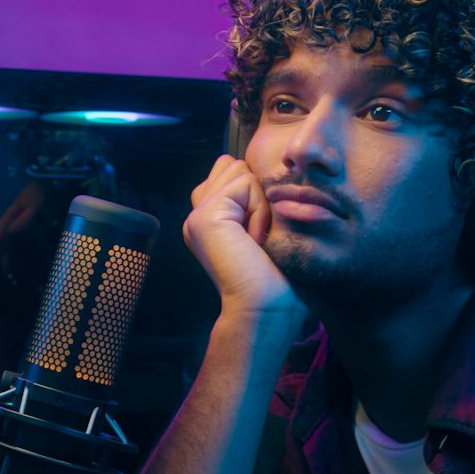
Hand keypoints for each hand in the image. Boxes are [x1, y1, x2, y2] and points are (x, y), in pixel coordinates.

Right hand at [185, 154, 303, 320]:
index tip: (260, 235)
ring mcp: (197, 214)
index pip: (230, 170)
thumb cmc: (277, 276)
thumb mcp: (264, 226)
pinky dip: (260, 209)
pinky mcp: (206, 216)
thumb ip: (251, 197)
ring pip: (239, 171)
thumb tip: (251, 168)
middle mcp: (198, 214)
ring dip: (259, 203)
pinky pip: (245, 184)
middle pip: (233, 165)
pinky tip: (254, 240)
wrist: (267, 308)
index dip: (255, 193)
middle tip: (258, 237)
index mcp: (209, 218)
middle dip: (256, 194)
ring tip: (256, 239)